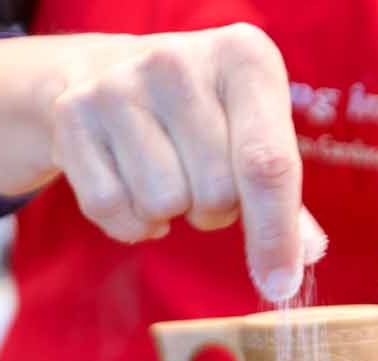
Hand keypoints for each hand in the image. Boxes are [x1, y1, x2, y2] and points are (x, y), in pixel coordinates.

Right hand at [0, 25, 322, 299]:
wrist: (114, 71)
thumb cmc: (206, 113)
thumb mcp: (255, 130)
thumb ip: (284, 196)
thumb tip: (303, 257)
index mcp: (243, 57)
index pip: (266, 163)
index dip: (274, 234)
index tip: (279, 285)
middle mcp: (178, 61)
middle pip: (215, 192)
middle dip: (218, 210)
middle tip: (206, 181)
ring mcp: (120, 85)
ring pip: (163, 204)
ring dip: (173, 213)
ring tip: (170, 176)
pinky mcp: (74, 114)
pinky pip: (111, 209)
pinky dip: (131, 222)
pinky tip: (136, 187)